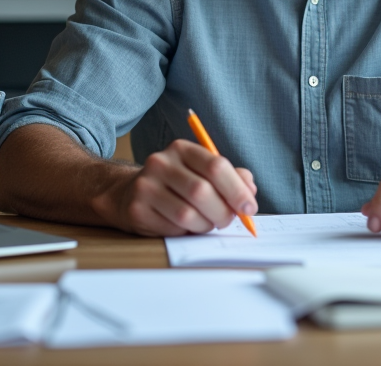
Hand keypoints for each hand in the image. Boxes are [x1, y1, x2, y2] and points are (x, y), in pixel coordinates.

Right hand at [109, 139, 257, 236]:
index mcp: (181, 149)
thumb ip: (230, 177)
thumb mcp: (202, 172)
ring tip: (206, 222)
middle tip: (228, 220)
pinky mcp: (137, 210)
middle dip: (223, 212)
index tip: (249, 207)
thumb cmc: (176, 184)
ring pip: (187, 214)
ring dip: (205, 225)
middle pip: (202, 192)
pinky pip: (172, 228)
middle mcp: (160, 163)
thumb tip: (249, 190)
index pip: (215, 166)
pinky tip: (184, 225)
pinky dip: (186, 232)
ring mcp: (145, 186)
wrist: (130, 194)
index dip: (237, 190)